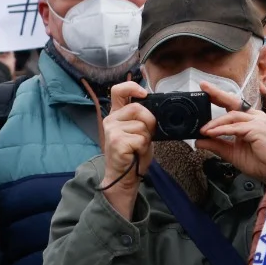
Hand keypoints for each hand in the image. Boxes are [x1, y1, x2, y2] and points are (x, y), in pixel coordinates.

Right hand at [101, 81, 155, 216]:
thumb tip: (155, 106)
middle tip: (146, 136)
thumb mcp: (137, 131)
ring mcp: (112, 131)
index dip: (132, 87)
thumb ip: (140, 118)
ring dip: (146, 138)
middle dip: (150, 122)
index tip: (144, 94)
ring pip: (142, 125)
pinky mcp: (117, 142)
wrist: (123, 177)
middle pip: (138, 108)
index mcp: (116, 115)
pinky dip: (143, 147)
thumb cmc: (132, 155)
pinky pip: (141, 138)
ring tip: (138, 147)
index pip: (118, 90)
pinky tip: (135, 153)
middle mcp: (111, 120)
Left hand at [196, 87, 265, 181]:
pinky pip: (235, 127)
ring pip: (232, 116)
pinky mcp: (257, 129)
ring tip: (203, 130)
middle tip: (203, 87)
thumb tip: (198, 141)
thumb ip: (216, 144)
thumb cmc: (258, 161)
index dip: (219, 97)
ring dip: (215, 123)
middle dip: (217, 93)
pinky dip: (222, 130)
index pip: (232, 105)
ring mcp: (257, 121)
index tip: (205, 89)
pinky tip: (211, 133)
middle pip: (233, 102)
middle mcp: (254, 117)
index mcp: (249, 119)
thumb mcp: (231, 152)